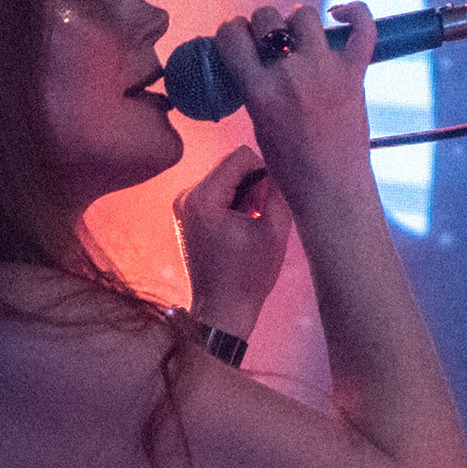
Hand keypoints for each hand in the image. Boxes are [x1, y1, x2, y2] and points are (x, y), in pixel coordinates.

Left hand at [173, 147, 291, 335]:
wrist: (222, 311)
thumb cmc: (248, 276)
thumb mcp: (275, 230)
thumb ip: (279, 189)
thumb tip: (283, 161)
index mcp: (202, 198)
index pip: (242, 155)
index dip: (265, 174)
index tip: (268, 205)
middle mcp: (186, 196)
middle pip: (232, 165)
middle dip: (254, 187)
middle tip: (259, 220)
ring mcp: (183, 205)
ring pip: (227, 178)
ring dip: (245, 197)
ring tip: (250, 228)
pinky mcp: (188, 215)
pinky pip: (218, 193)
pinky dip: (234, 206)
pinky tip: (239, 231)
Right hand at [214, 0, 373, 192]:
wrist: (332, 191)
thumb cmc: (292, 169)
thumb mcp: (258, 125)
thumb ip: (255, 89)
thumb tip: (255, 61)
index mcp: (260, 90)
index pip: (232, 35)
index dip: (232, 31)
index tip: (237, 39)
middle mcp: (290, 74)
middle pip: (267, 17)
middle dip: (263, 25)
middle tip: (269, 43)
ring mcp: (325, 70)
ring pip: (304, 15)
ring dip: (297, 21)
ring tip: (298, 37)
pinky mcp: (354, 73)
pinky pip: (362, 26)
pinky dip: (355, 12)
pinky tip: (340, 14)